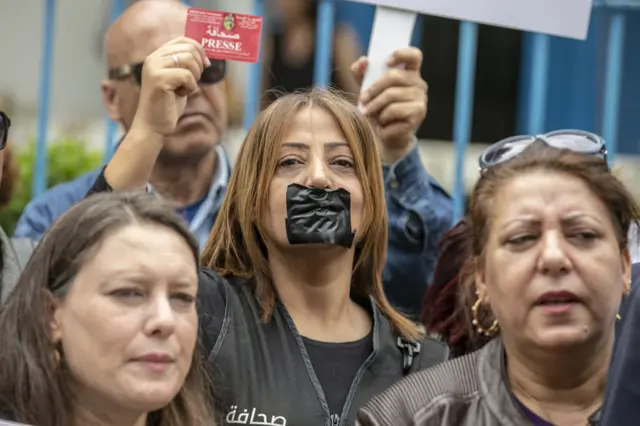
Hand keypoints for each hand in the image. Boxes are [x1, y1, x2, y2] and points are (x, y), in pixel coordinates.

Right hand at [132, 37, 209, 136]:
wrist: (153, 125)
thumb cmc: (168, 104)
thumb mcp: (178, 80)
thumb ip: (185, 65)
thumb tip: (205, 56)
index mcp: (157, 56)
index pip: (183, 39)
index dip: (199, 49)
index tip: (206, 64)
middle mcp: (153, 58)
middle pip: (188, 48)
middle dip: (199, 64)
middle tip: (195, 80)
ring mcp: (154, 68)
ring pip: (189, 59)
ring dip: (195, 76)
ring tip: (186, 88)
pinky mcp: (159, 80)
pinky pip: (187, 76)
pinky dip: (190, 87)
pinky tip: (180, 95)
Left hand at [351, 47, 427, 163]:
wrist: (384, 136)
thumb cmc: (377, 109)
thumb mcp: (367, 89)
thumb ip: (362, 74)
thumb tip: (362, 62)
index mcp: (410, 73)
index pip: (414, 55)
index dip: (401, 54)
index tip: (386, 62)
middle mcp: (419, 84)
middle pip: (395, 76)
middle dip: (374, 88)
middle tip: (362, 99)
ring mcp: (421, 99)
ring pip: (392, 95)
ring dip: (374, 106)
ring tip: (369, 113)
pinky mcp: (418, 114)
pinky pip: (393, 111)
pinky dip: (382, 118)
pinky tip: (382, 124)